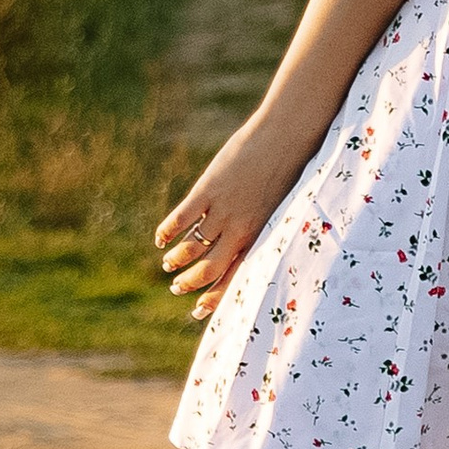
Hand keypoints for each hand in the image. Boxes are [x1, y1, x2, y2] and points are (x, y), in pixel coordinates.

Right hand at [155, 120, 302, 320]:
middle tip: (177, 288)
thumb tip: (246, 238)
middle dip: (190, 283)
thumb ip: (262, 225)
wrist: (287, 137)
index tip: (198, 311)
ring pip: (192, 247)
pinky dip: (167, 231)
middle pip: (209, 269)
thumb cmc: (289, 169)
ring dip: (176, 260)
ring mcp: (224, 210)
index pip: (235, 277)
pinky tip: (160, 238)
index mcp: (261, 235)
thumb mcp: (279, 205)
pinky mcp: (209, 190)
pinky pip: (182, 218)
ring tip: (167, 264)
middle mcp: (241, 229)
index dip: (214, 297)